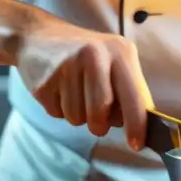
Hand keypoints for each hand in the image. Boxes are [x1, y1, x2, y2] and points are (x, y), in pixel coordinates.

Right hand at [16, 21, 153, 149]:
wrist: (38, 36)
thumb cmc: (85, 55)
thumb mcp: (114, 61)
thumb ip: (130, 90)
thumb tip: (142, 126)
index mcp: (120, 52)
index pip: (134, 96)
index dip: (136, 124)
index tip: (136, 144)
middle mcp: (95, 55)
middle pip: (102, 112)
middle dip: (100, 124)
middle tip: (96, 117)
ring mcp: (67, 66)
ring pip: (78, 118)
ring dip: (78, 115)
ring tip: (74, 92)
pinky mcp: (44, 80)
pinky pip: (57, 114)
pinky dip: (60, 109)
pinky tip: (59, 89)